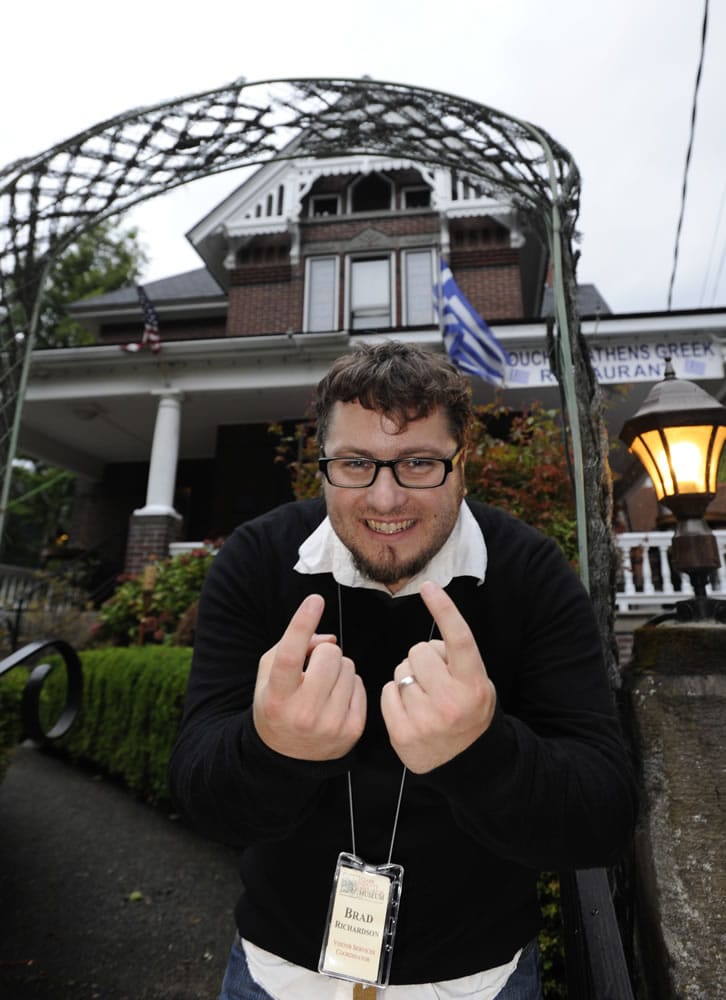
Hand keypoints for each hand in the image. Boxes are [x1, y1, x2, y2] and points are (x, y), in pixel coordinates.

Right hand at [253, 594, 366, 759]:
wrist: (286, 756)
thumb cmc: (277, 703)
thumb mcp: (269, 675)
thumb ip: (293, 646)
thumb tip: (329, 638)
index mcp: (277, 696)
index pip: (291, 654)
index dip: (302, 623)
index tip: (315, 600)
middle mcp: (304, 712)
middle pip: (330, 654)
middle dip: (324, 653)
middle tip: (314, 666)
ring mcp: (330, 724)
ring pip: (349, 667)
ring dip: (338, 669)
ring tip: (323, 685)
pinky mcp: (352, 730)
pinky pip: (361, 685)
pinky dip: (350, 685)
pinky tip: (336, 698)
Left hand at [380, 581, 495, 772]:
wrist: (466, 761)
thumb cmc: (467, 709)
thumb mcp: (477, 681)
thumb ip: (456, 658)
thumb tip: (428, 638)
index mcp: (474, 683)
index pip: (459, 638)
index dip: (444, 609)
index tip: (429, 586)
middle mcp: (452, 702)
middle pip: (419, 651)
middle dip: (422, 659)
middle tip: (434, 679)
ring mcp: (427, 720)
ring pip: (401, 670)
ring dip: (408, 677)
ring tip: (424, 697)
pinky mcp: (403, 734)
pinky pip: (388, 692)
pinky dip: (395, 696)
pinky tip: (410, 710)